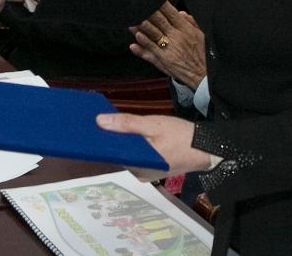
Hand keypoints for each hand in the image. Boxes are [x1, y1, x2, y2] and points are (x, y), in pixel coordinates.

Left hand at [95, 113, 211, 174]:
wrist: (207, 147)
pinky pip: (135, 153)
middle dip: (107, 138)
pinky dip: (130, 142)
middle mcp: (140, 173)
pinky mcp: (151, 166)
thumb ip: (127, 124)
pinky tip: (123, 128)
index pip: (111, 154)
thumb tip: (99, 121)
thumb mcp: (154, 125)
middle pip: (118, 153)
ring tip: (104, 120)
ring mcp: (146, 171)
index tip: (84, 127)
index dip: (98, 141)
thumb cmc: (181, 136)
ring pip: (126, 153)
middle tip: (92, 119)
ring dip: (118, 139)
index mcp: (139, 167)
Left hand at [131, 3, 205, 88]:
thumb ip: (191, 23)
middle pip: (159, 19)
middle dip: (147, 11)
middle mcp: (176, 36)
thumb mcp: (202, 36)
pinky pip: (151, 49)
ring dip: (141, 25)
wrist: (205, 76)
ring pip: (152, 33)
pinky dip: (143, 43)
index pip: (171, 12)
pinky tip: (136, 38)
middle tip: (138, 5)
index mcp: (186, 29)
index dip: (160, 4)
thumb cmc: (203, 56)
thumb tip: (181, 13)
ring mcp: (169, 47)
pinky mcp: (164, 59)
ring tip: (132, 18)